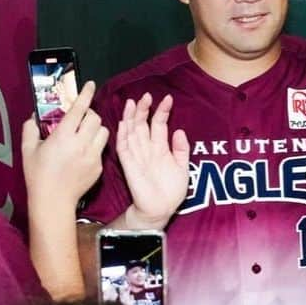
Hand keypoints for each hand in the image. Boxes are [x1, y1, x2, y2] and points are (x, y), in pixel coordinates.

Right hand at [22, 78, 108, 206]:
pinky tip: (84, 152)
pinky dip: (95, 146)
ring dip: (96, 129)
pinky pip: (102, 149)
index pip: (79, 109)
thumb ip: (30, 129)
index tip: (90, 85)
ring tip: (85, 134)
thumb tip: (33, 118)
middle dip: (89, 114)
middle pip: (95, 118)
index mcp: (63, 136)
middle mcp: (80, 143)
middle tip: (80, 119)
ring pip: (104, 132)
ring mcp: (92, 155)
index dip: (86, 94)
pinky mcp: (99, 167)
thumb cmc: (38, 175)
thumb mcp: (28, 150)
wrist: (53, 201)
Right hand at [117, 92, 189, 228]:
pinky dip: (122, 134)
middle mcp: (147, 149)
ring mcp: (137, 155)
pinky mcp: (129, 164)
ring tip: (133, 102)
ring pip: (131, 131)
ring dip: (131, 117)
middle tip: (147, 95)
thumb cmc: (171, 191)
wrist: (161, 209)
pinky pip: (123, 147)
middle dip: (144, 109)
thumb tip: (179, 130)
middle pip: (143, 124)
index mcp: (160, 148)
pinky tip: (123, 122)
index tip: (168, 99)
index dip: (162, 111)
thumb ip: (181, 149)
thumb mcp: (183, 167)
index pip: (159, 124)